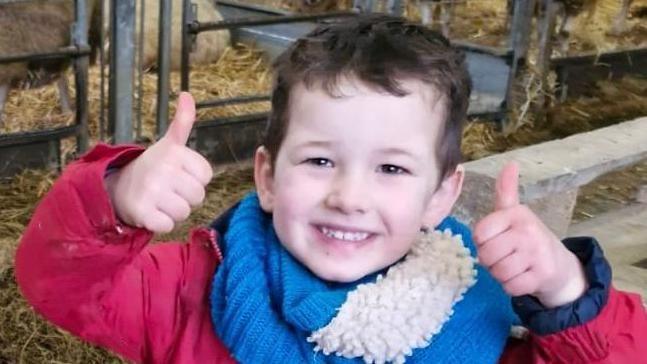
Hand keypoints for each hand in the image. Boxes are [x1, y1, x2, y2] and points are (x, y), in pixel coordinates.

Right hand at [105, 92, 212, 232]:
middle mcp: (163, 169)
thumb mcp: (168, 144)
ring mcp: (151, 191)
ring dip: (174, 212)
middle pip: (198, 196)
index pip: (206, 176)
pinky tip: (151, 212)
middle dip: (185, 197)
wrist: (117, 186)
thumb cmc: (152, 167)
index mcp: (174, 152)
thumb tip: (187, 94)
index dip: (194, 179)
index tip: (178, 174)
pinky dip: (161, 224)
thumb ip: (182, 122)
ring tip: (159, 200)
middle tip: (167, 190)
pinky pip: (168, 226)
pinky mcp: (142, 212)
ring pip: (185, 212)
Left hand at [473, 162, 586, 307]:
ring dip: (501, 275)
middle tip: (505, 257)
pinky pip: (510, 287)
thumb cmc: (528, 237)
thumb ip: (506, 191)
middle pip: (486, 255)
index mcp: (516, 214)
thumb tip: (510, 163)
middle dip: (490, 262)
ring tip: (514, 266)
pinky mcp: (543, 274)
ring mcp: (536, 253)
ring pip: (497, 272)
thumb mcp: (514, 213)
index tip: (495, 240)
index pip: (479, 234)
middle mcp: (527, 230)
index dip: (482, 242)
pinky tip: (523, 277)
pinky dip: (512, 287)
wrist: (561, 266)